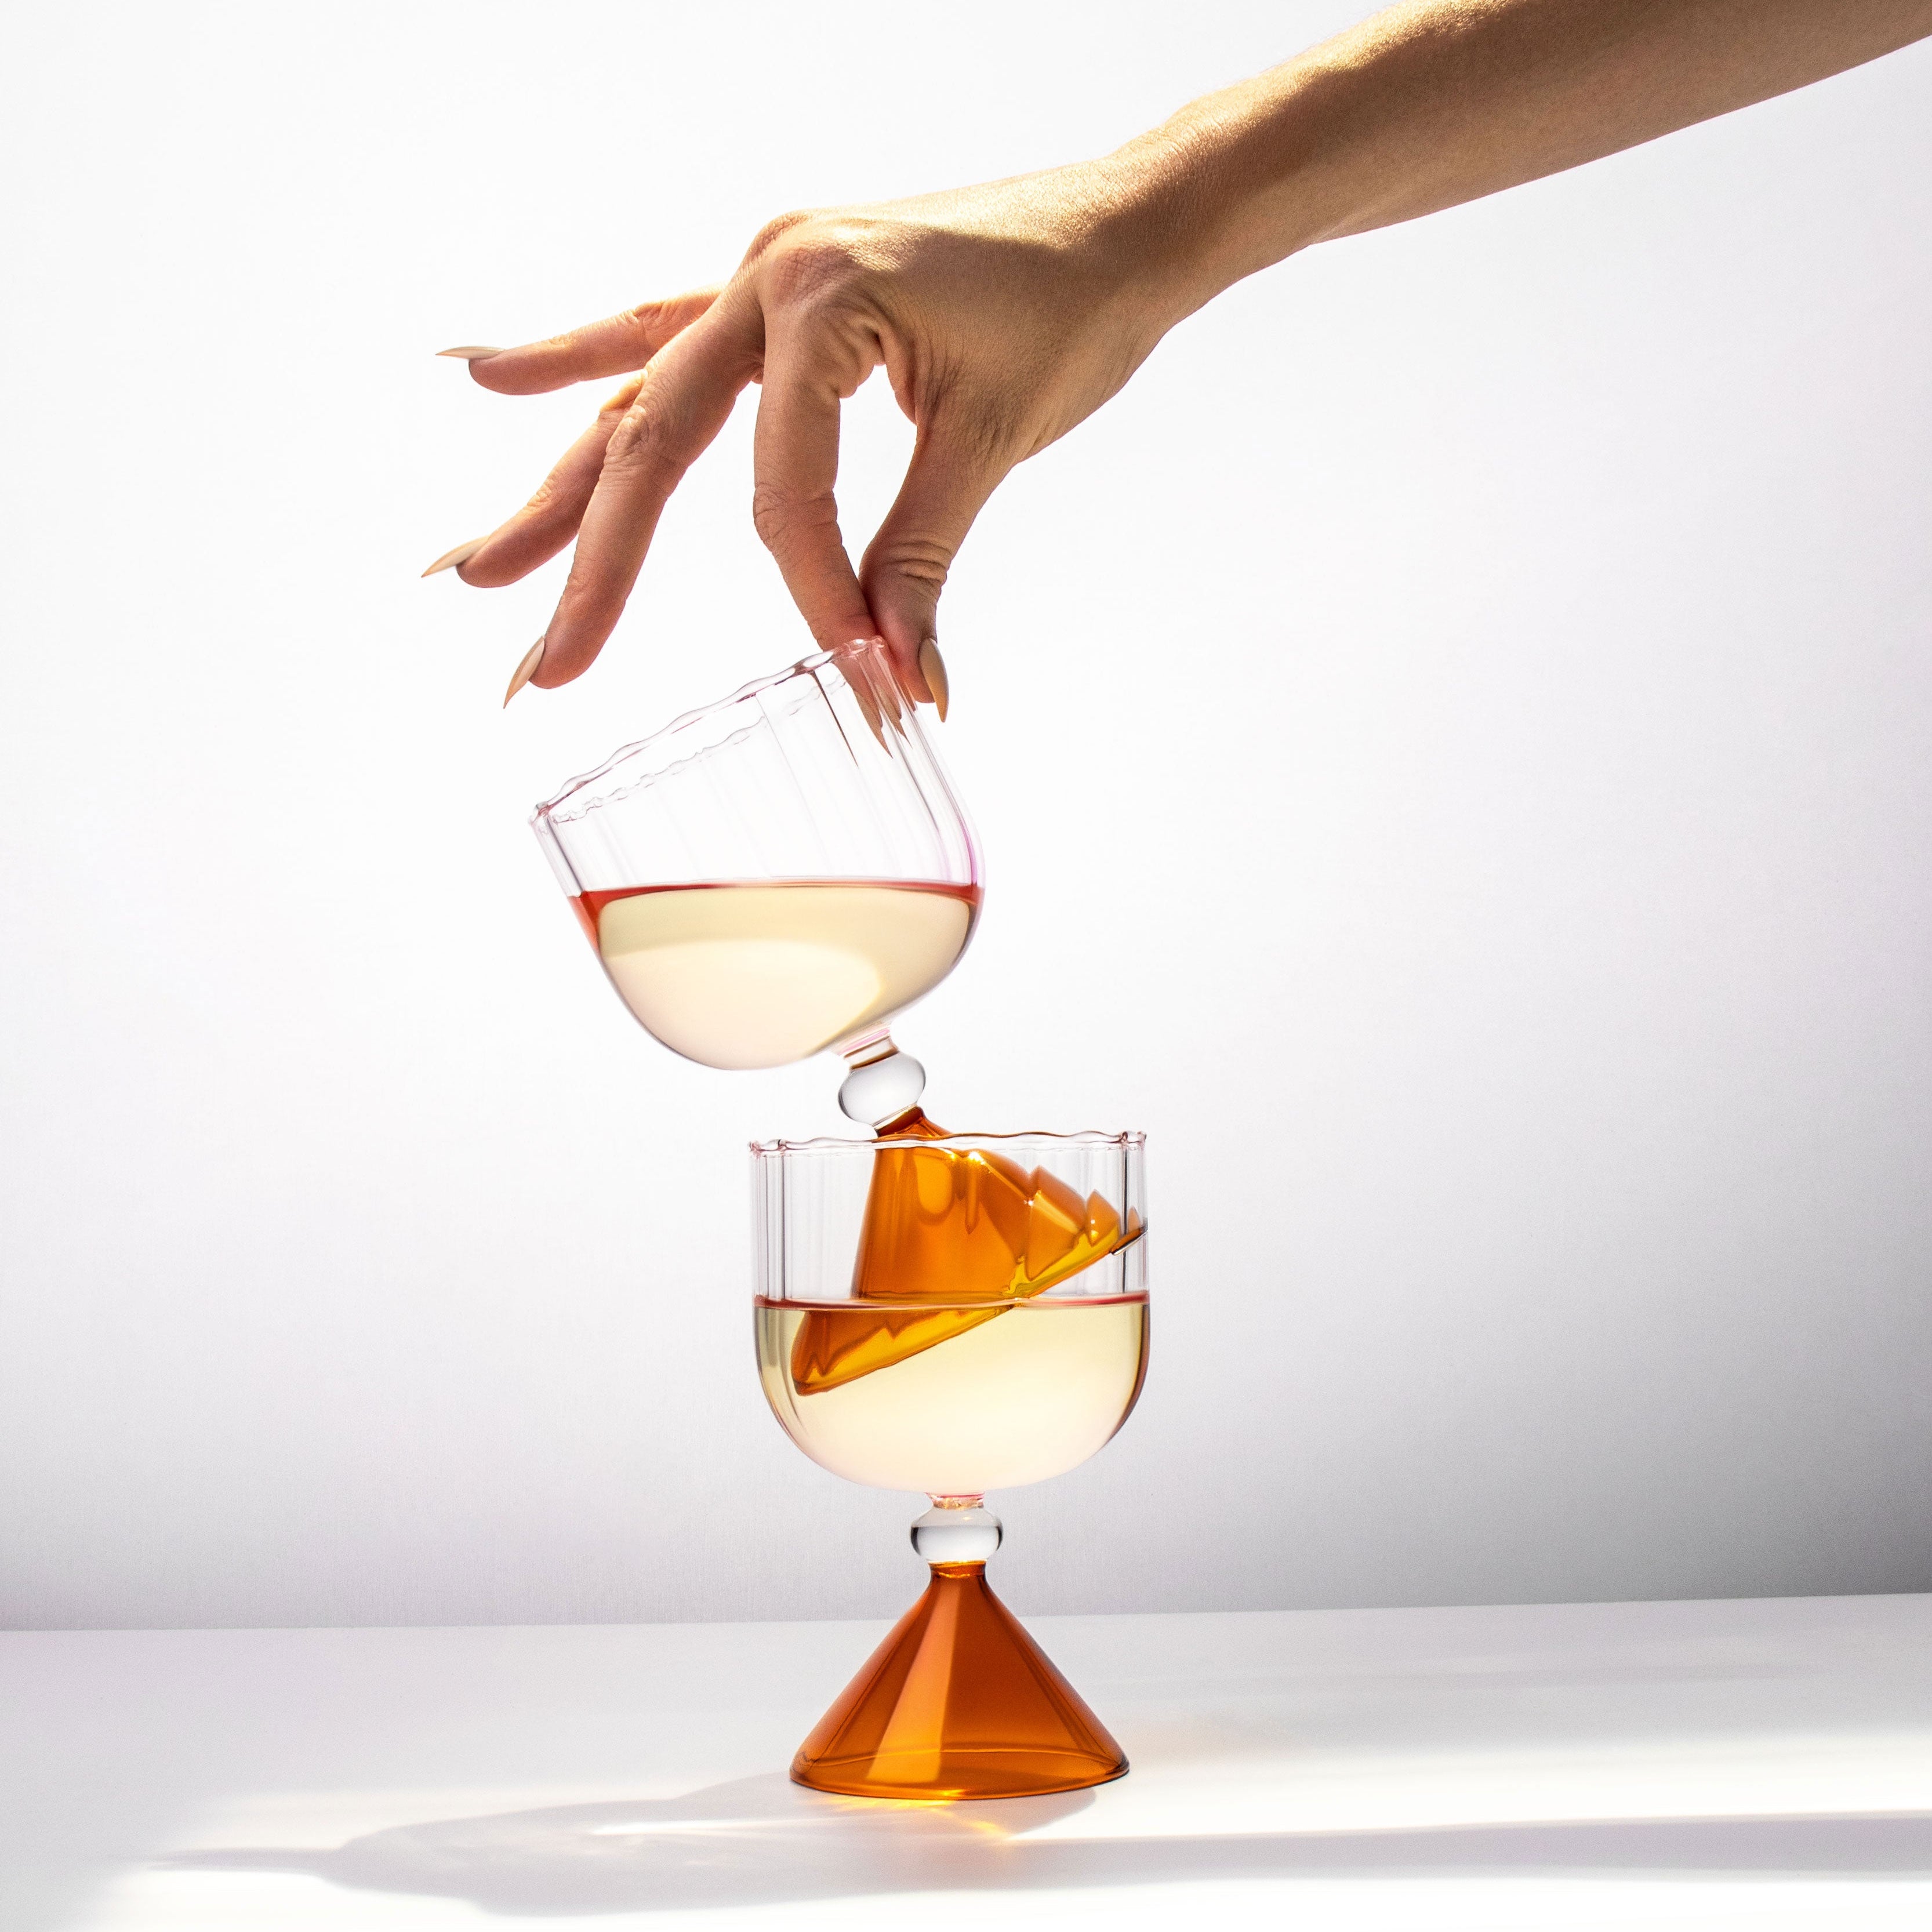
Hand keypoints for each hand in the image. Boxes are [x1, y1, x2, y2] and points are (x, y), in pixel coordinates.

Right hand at [435, 163, 1189, 705]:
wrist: (1122, 224)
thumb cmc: (1074, 307)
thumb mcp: (994, 438)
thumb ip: (920, 557)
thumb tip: (892, 675)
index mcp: (820, 298)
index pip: (783, 490)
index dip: (813, 591)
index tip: (860, 670)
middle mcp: (769, 275)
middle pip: (655, 441)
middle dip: (594, 563)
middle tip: (541, 664)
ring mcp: (762, 276)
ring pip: (639, 397)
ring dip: (561, 486)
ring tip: (481, 566)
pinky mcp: (775, 292)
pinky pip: (660, 334)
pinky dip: (586, 361)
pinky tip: (499, 380)